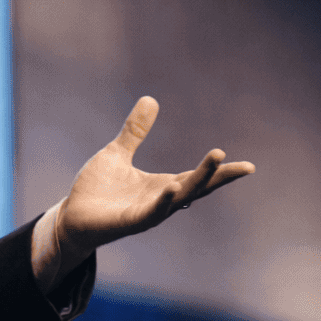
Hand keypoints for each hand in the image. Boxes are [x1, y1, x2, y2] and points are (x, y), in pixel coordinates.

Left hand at [33, 96, 254, 289]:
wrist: (71, 217)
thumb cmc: (96, 190)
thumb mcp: (117, 153)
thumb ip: (135, 131)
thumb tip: (150, 98)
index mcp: (161, 185)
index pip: (197, 177)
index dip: (220, 171)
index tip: (248, 166)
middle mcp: (160, 200)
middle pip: (197, 188)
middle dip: (218, 176)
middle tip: (243, 165)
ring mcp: (147, 212)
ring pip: (180, 198)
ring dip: (198, 181)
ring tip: (217, 160)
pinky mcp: (130, 222)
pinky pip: (151, 213)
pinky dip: (164, 201)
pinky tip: (174, 188)